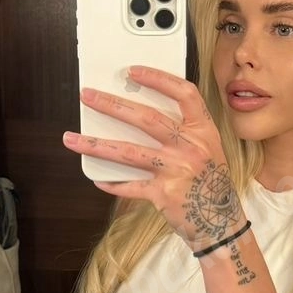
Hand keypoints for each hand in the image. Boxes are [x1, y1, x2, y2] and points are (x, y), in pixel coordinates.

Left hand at [63, 66, 246, 252]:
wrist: (221, 222)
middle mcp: (191, 147)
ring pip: (129, 152)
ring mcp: (177, 170)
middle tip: (87, 95)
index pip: (184, 94)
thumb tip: (136, 113)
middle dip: (113, 105)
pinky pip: (130, 186)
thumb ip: (182, 131)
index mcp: (203, 130)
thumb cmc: (210, 181)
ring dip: (97, 144)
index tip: (133, 71)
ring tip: (71, 138)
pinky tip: (97, 178)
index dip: (159, 79)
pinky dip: (112, 183)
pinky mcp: (164, 194)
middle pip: (147, 119)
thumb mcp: (207, 148)